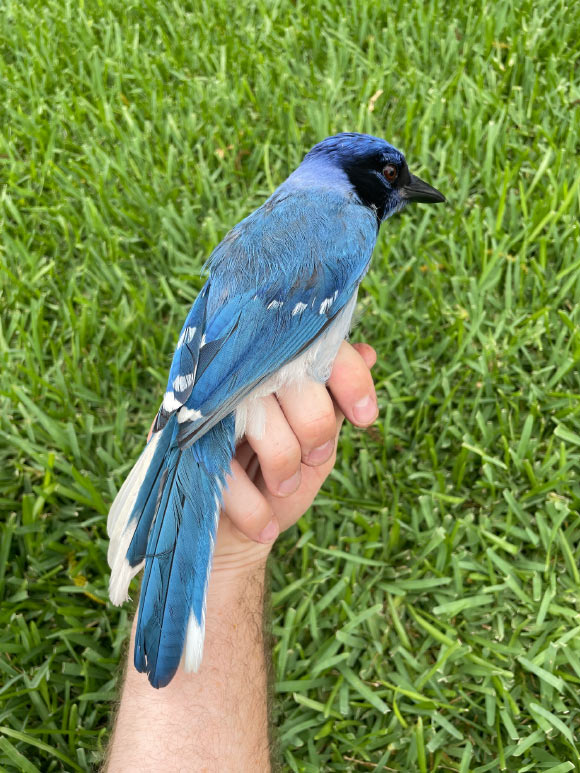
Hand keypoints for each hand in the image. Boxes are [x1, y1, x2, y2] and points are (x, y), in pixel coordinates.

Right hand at [212, 341, 377, 572]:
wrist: (229, 543)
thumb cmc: (274, 486)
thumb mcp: (316, 448)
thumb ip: (333, 407)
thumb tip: (370, 352)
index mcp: (270, 370)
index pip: (315, 344)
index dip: (349, 376)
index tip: (365, 417)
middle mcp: (236, 377)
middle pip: (292, 377)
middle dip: (315, 427)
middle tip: (312, 458)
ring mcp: (206, 410)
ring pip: (262, 418)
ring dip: (284, 465)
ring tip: (283, 488)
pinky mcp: (181, 448)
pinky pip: (227, 469)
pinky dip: (255, 508)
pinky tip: (265, 527)